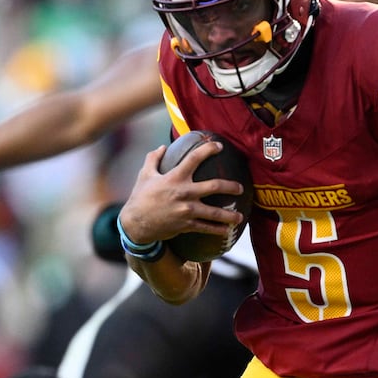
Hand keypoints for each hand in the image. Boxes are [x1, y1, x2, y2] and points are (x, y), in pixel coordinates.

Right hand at [119, 142, 245, 245]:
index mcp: (175, 177)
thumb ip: (154, 158)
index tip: (219, 146)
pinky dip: (218, 230)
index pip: (195, 158)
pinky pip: (206, 228)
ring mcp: (187, 210)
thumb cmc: (140, 197)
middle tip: (241, 188)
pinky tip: (227, 231)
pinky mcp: (187, 225)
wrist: (136, 223)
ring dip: (230, 215)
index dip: (209, 150)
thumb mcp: (145, 175)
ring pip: (215, 212)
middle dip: (231, 186)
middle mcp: (184, 193)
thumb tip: (163, 147)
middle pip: (214, 187)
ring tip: (240, 216)